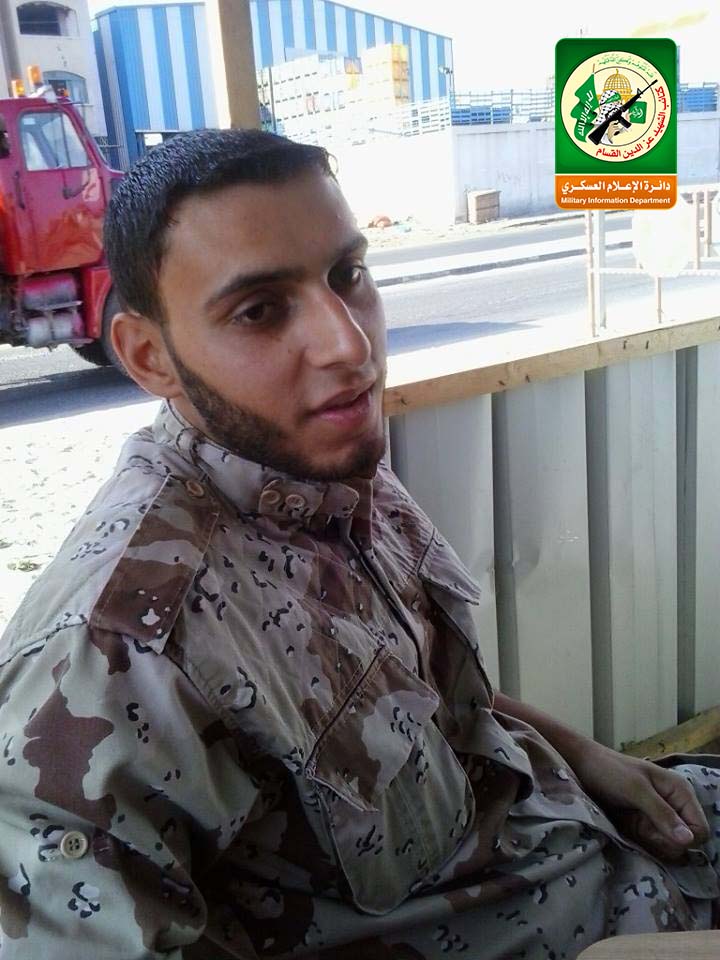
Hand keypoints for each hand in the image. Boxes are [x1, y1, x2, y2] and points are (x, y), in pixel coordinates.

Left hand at [569, 742, 709, 860]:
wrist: (581, 765)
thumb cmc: (609, 770)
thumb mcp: (636, 790)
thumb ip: (662, 813)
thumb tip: (689, 840)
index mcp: (679, 791)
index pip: (700, 829)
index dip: (685, 839)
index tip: (661, 834)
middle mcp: (674, 805)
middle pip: (685, 841)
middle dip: (664, 841)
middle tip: (641, 826)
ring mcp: (658, 817)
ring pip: (669, 846)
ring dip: (652, 842)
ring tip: (632, 824)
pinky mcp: (644, 825)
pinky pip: (653, 844)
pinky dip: (642, 842)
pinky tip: (629, 829)